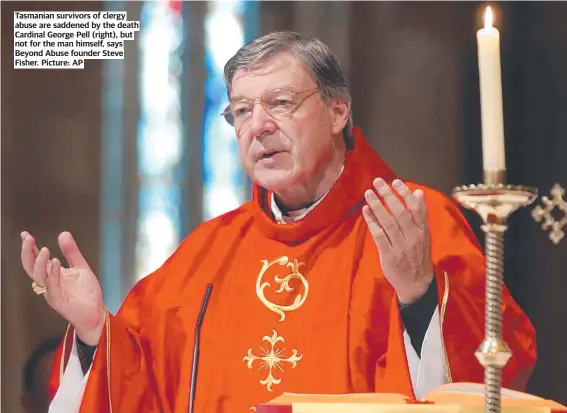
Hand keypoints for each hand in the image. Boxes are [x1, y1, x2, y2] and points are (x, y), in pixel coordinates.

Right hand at [21, 231, 104, 344]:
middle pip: (31, 267)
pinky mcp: (59, 301)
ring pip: (39, 277)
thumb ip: (72, 252)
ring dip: (40, 262)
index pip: (36, 260)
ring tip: (44, 249)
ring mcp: (52, 292)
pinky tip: (55, 263)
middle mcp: (48, 283)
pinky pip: (52, 287)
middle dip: (27, 253)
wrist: (95, 313)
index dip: (30, 247)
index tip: (25, 234)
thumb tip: (63, 234)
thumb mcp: (80, 267)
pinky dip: (53, 274)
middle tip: (28, 238)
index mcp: (52, 275)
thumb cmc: (86, 294)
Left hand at [362, 178, 433, 303]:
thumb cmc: (418, 256)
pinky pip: (379, 235)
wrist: (417, 285)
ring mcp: (400, 247)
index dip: (405, 194)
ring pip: (388, 222)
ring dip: (377, 206)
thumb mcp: (424, 235)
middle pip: (400, 212)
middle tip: (377, 181)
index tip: (395, 181)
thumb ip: (419, 215)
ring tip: (368, 193)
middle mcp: (413, 237)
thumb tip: (417, 192)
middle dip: (388, 195)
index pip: (416, 209)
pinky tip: (366, 211)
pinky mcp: (389, 255)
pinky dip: (372, 222)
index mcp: (423, 231)